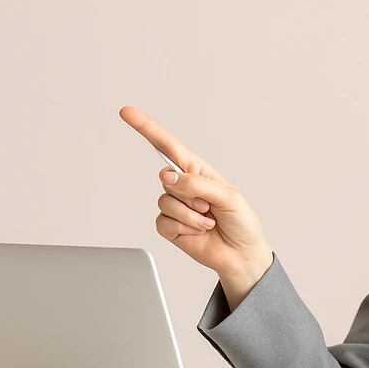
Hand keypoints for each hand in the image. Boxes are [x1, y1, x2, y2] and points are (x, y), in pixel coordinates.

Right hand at [119, 106, 273, 302]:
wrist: (241, 255)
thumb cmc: (241, 222)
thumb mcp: (228, 196)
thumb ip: (196, 184)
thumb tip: (166, 177)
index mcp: (199, 171)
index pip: (168, 146)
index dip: (147, 128)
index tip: (127, 112)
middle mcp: (184, 186)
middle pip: (167, 178)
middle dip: (190, 194)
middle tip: (210, 206)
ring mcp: (176, 206)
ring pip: (165, 201)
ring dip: (190, 215)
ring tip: (207, 221)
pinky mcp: (170, 226)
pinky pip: (163, 222)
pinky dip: (183, 228)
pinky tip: (197, 231)